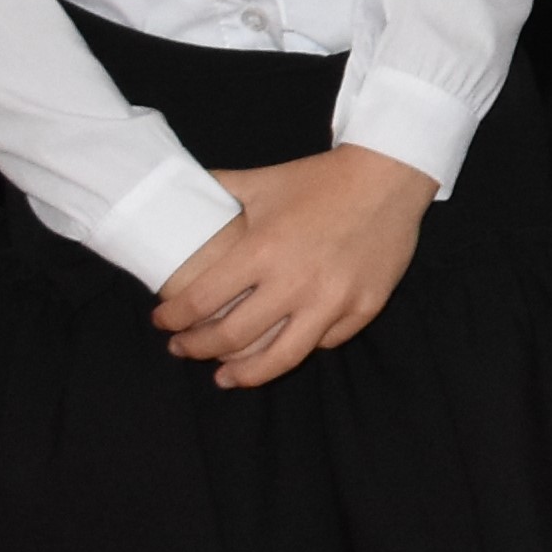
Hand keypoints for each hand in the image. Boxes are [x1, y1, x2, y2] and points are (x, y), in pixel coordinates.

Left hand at [152, 146, 437, 388]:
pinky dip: (299, 348)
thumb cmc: (322, 179)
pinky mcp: (364, 307)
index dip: (173, 318)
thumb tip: (180, 192)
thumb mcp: (264, 181)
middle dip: (196, 348)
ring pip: (280, 359)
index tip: (162, 321)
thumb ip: (219, 189)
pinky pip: (324, 342)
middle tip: (182, 348)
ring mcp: (334, 300)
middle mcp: (296, 282)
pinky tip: (281, 348)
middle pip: (231, 338)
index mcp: (263, 250)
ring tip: (224, 377)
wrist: (389, 174)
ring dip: (244, 373)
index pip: (201, 301)